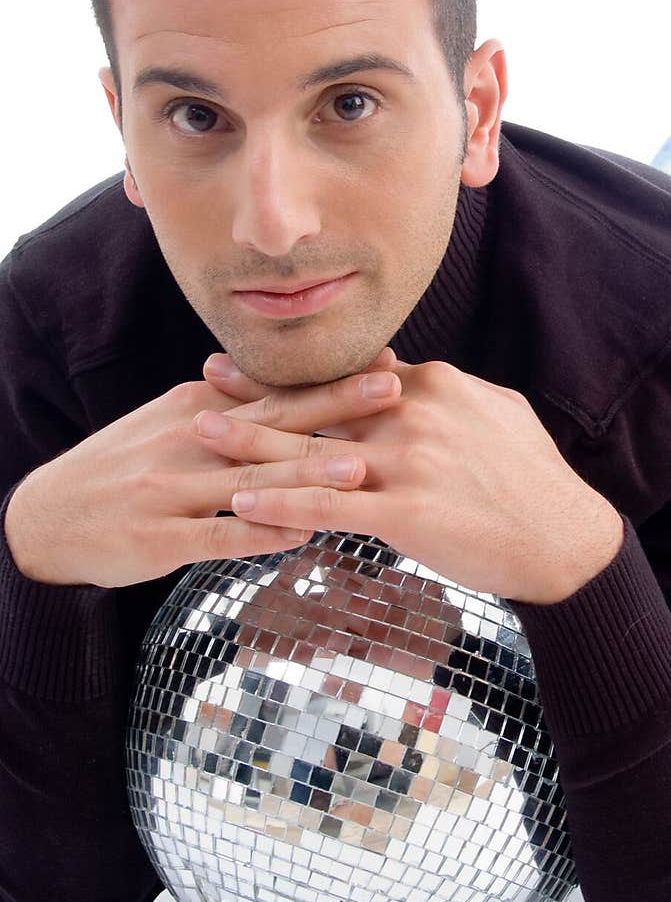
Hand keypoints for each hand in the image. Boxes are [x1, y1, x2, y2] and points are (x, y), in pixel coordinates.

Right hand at [3, 347, 400, 588]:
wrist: (46, 518)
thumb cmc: (122, 469)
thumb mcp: (171, 424)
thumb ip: (229, 411)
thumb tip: (288, 393)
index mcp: (198, 408)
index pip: (276, 391)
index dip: (332, 379)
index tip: (386, 363)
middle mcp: (189, 440)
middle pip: (273, 421)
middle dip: (336, 407)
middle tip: (393, 392)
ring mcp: (172, 488)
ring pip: (250, 478)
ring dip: (306, 472)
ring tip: (360, 468)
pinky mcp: (159, 537)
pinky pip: (218, 534)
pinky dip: (259, 530)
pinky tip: (299, 530)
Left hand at [201, 353, 623, 602]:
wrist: (565, 540)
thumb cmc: (533, 480)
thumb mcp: (493, 412)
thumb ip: (443, 391)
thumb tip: (407, 372)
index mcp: (433, 384)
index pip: (352, 375)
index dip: (301, 371)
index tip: (258, 361)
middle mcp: (414, 413)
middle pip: (322, 403)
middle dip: (260, 391)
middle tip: (207, 379)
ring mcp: (409, 462)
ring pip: (314, 451)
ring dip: (252, 442)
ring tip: (201, 433)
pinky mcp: (408, 513)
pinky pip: (330, 508)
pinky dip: (282, 506)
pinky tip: (243, 505)